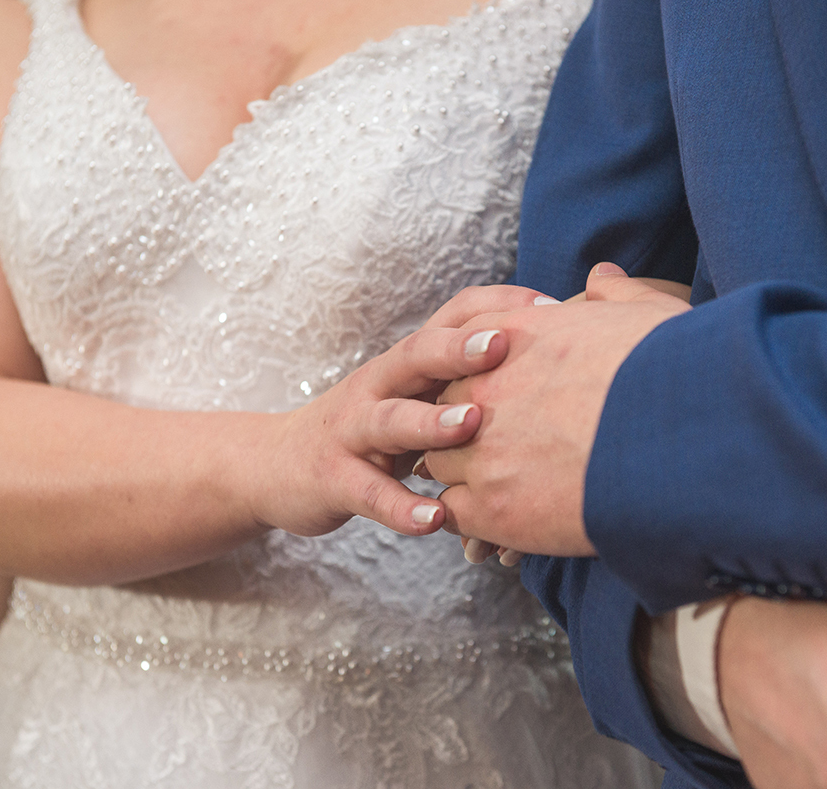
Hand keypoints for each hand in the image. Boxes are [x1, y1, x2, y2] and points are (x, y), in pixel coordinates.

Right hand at [260, 285, 555, 538]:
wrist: (278, 465)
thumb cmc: (369, 430)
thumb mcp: (412, 394)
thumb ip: (463, 379)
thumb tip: (547, 358)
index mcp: (406, 363)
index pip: (449, 317)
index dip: (496, 306)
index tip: (549, 305)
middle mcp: (378, 386)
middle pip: (417, 355)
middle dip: (460, 348)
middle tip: (505, 343)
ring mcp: (352, 432)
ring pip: (390, 420)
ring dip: (431, 422)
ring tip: (471, 425)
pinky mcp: (334, 479)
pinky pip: (370, 495)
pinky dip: (401, 508)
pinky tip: (434, 520)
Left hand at [423, 264, 690, 554]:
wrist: (685, 446)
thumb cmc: (678, 376)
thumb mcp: (649, 315)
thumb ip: (615, 296)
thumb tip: (602, 277)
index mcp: (518, 335)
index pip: (468, 348)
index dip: (484, 376)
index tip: (504, 396)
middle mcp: (487, 387)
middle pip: (448, 405)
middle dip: (467, 425)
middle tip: (499, 449)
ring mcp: (482, 449)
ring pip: (442, 462)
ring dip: (466, 476)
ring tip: (499, 494)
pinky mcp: (491, 509)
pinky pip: (454, 514)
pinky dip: (471, 523)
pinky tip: (497, 530)